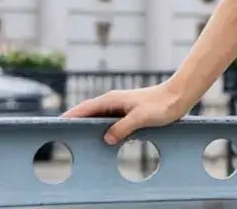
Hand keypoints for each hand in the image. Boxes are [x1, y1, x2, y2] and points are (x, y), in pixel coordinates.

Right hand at [62, 82, 193, 144]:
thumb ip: (122, 127)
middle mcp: (114, 101)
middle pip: (89, 112)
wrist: (179, 96)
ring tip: (78, 138)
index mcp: (112, 100)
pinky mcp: (129, 112)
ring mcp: (121, 106)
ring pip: (100, 117)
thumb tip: (106, 139)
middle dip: (76, 121)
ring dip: (89, 126)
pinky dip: (103, 128)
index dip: (70, 116)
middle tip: (63, 134)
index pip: (85, 108)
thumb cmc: (161, 105)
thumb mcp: (140, 118)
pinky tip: (103, 139)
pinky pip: (110, 121)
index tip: (57, 123)